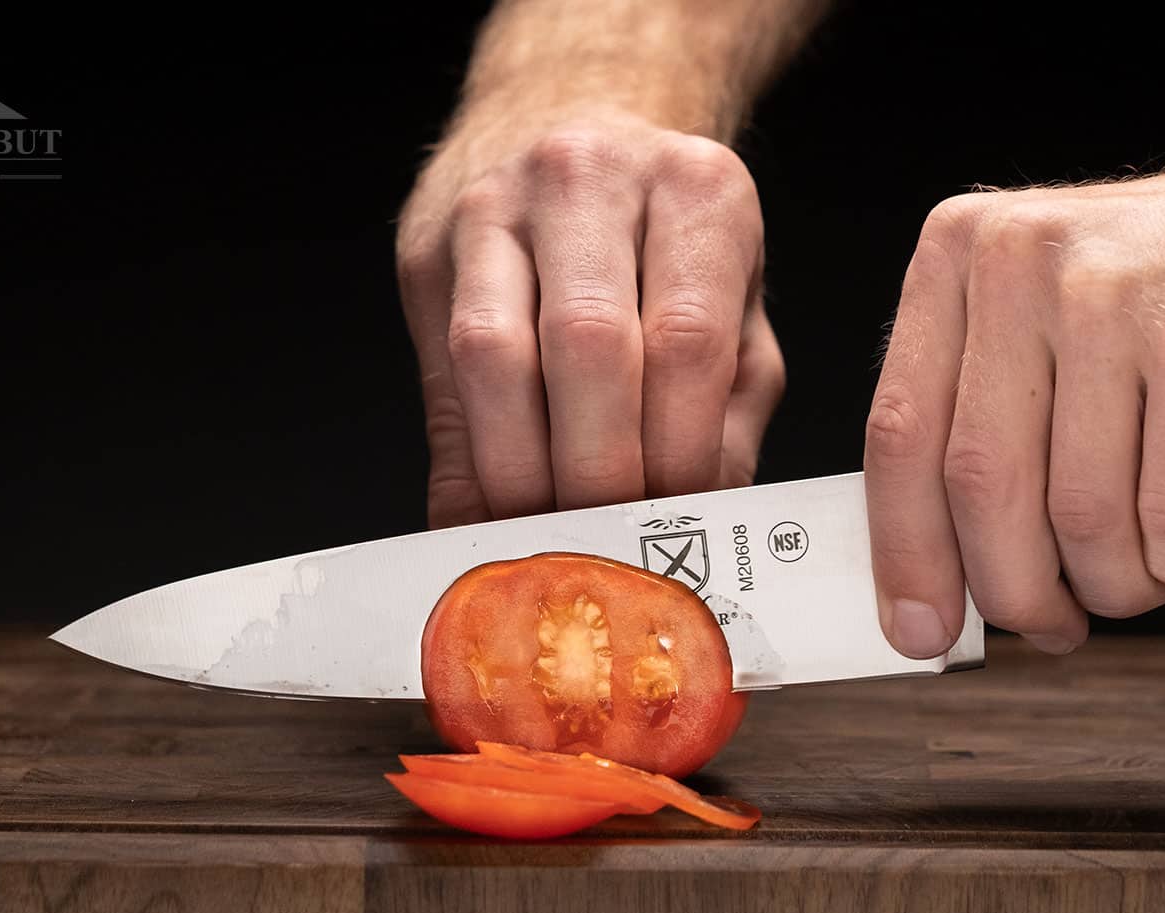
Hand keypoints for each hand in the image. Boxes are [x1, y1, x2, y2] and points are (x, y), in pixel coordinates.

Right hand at [396, 109, 783, 527]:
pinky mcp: (429, 243)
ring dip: (517, 471)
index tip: (673, 530)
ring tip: (547, 535)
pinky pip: (440, 372)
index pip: (686, 342)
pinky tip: (488, 512)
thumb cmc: (668, 234)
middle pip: (587, 346)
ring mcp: (496, 204)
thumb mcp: (735, 302)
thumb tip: (698, 529)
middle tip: (607, 546)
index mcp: (696, 190)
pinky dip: (465, 461)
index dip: (674, 456)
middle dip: (594, 472)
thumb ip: (727, 412)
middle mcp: (590, 179)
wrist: (573, 115)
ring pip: (491, 355)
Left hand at [865, 170, 1164, 656]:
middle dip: (1017, 590)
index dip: (906, 552)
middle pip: (981, 485)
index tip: (919, 627)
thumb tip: (928, 569)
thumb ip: (980, 415)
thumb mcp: (1050, 316)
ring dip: (1119, 585)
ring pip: (1079, 516)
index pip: (897, 433)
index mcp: (962, 254)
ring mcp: (1112, 298)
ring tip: (1148, 577)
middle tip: (1052, 626)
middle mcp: (1023, 262)